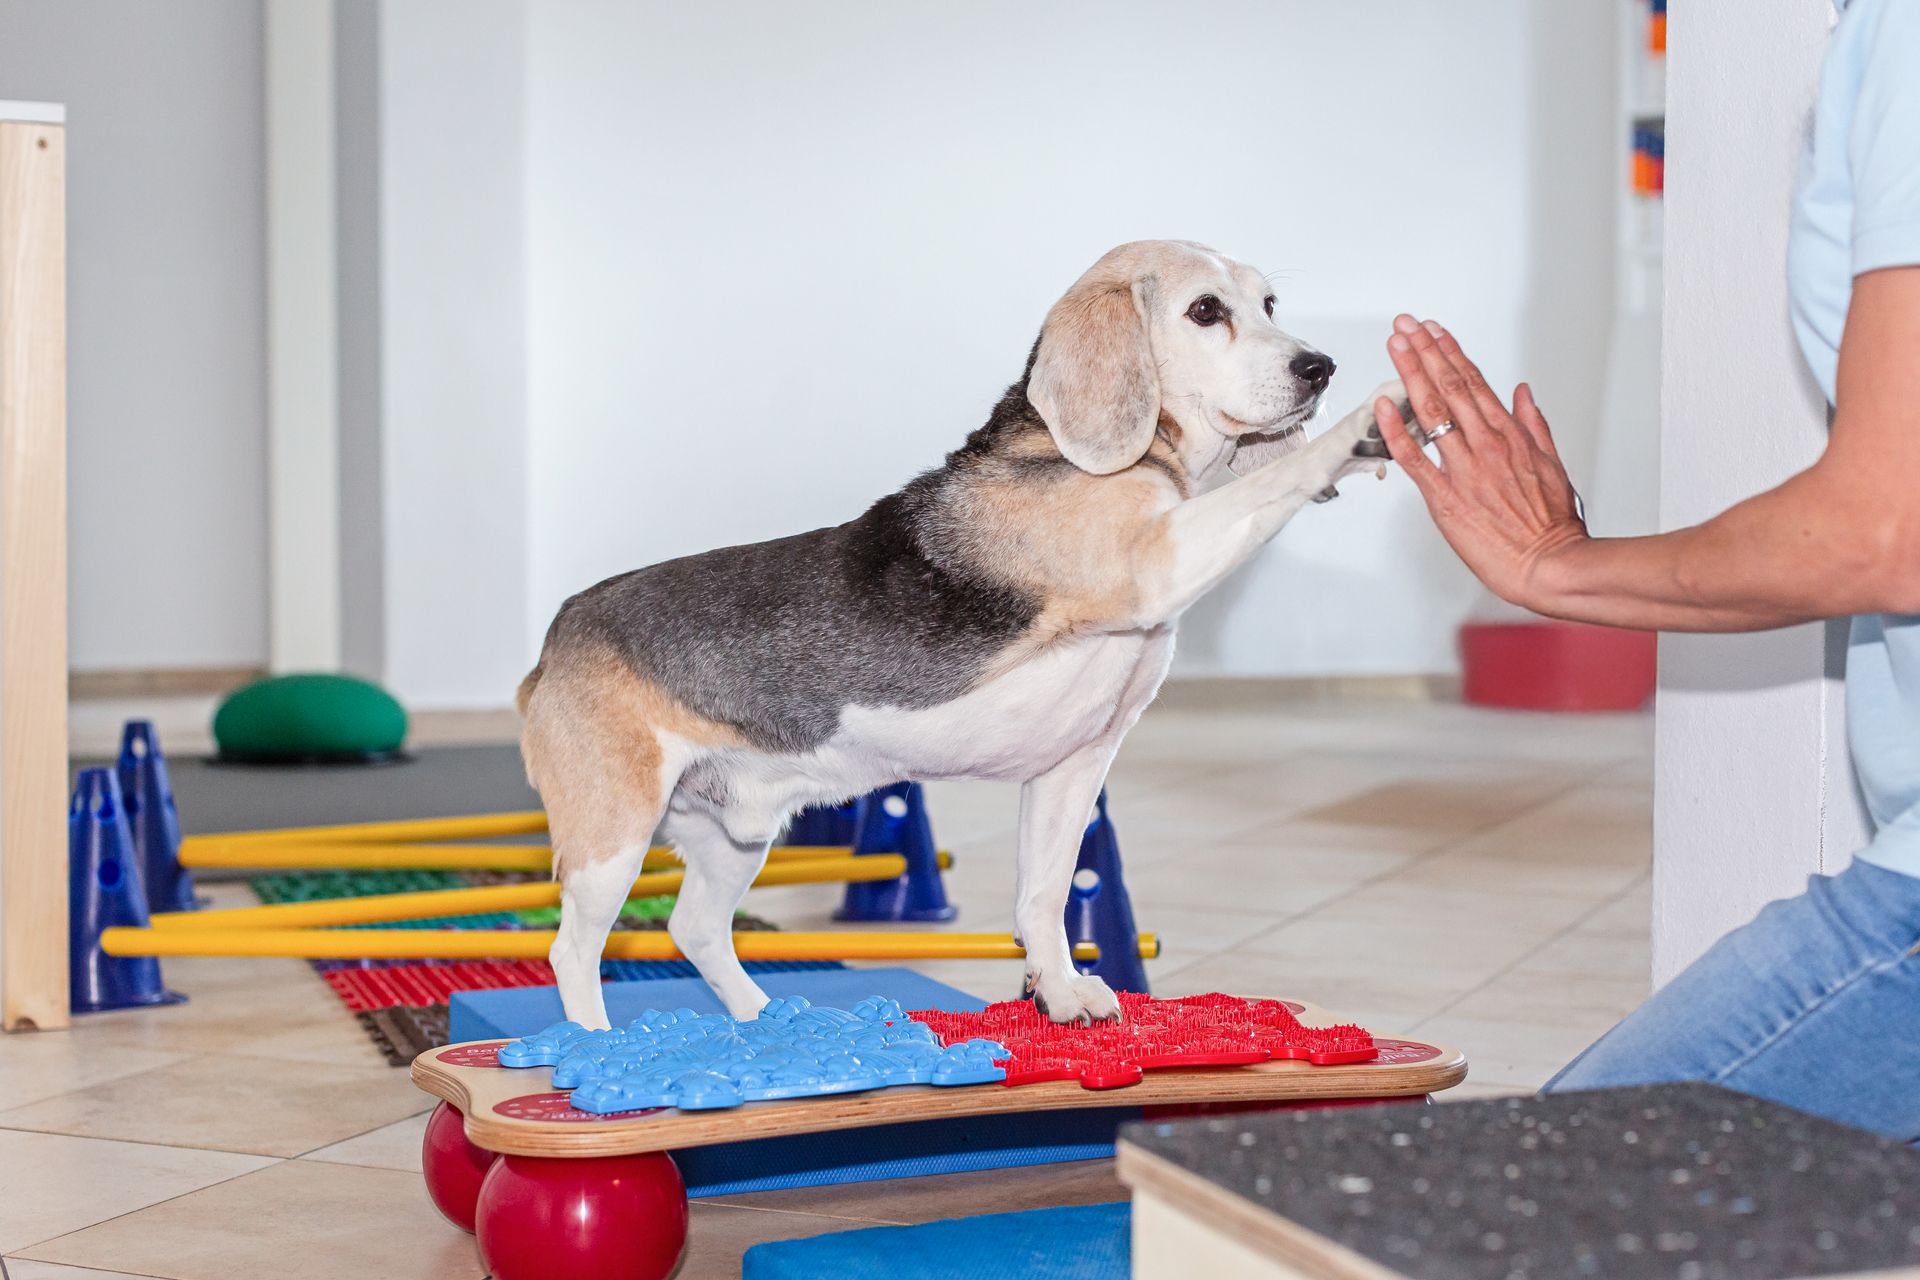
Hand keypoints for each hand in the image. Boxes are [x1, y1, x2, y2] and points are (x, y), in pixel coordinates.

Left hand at [1374, 315, 1589, 610]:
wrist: (1551, 563)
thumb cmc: (1552, 523)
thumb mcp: (1553, 464)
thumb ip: (1535, 424)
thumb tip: (1523, 392)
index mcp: (1510, 435)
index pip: (1475, 382)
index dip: (1450, 353)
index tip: (1434, 331)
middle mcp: (1487, 444)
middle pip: (1451, 386)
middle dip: (1425, 351)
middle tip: (1405, 324)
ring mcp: (1465, 468)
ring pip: (1433, 411)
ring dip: (1412, 374)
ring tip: (1396, 346)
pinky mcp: (1447, 498)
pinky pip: (1415, 458)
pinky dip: (1396, 430)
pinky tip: (1381, 405)